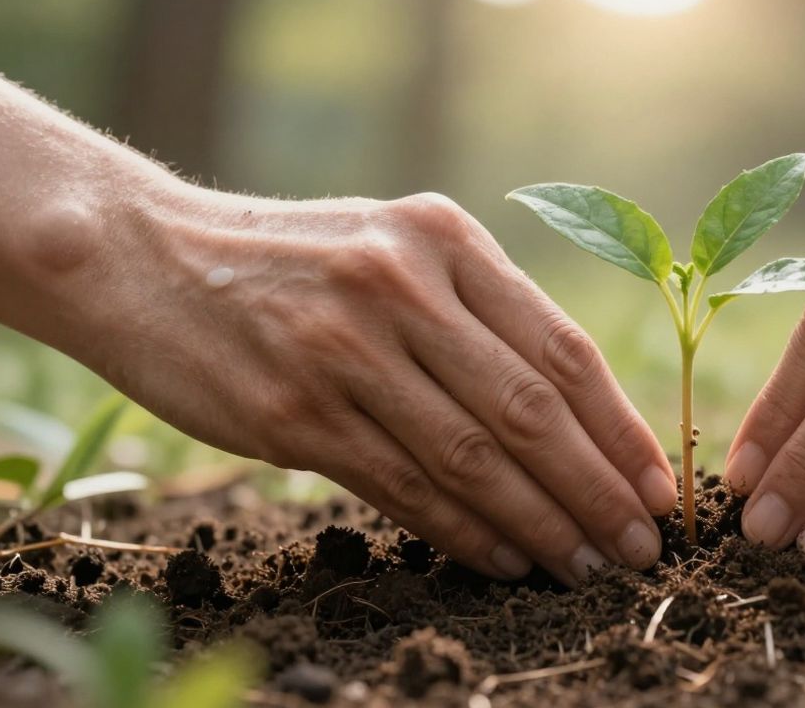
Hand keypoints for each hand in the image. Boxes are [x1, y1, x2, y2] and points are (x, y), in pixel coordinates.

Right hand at [76, 188, 675, 585]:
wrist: (143, 256)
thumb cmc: (292, 260)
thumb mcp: (393, 245)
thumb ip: (476, 308)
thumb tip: (574, 413)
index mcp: (444, 238)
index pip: (562, 348)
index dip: (621, 428)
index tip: (661, 486)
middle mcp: (401, 285)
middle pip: (531, 409)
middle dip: (599, 489)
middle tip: (642, 546)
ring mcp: (344, 348)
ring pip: (473, 458)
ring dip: (541, 524)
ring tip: (586, 566)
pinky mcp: (293, 411)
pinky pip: (403, 488)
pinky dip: (464, 533)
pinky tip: (504, 560)